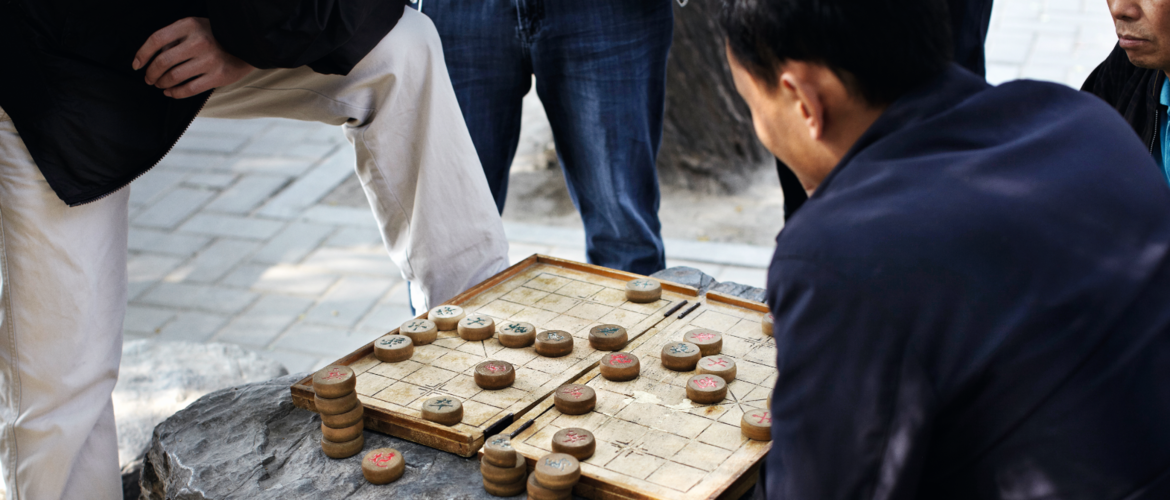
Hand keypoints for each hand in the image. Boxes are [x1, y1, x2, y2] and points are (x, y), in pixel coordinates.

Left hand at [132, 17, 255, 98]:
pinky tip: (170, 93)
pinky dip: (175, 93)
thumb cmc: (216, 36)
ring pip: (174, 77)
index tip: (137, 64)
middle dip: (151, 73)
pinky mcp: (218, 76)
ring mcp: (209, 60)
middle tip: (149, 78)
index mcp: (190, 25)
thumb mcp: (195, 27)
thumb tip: (153, 57)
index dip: (142, 54)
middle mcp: (199, 42)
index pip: (157, 39)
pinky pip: (189, 89)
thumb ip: (175, 38)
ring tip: (160, 84)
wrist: (248, 44)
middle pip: (163, 61)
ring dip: (162, 83)